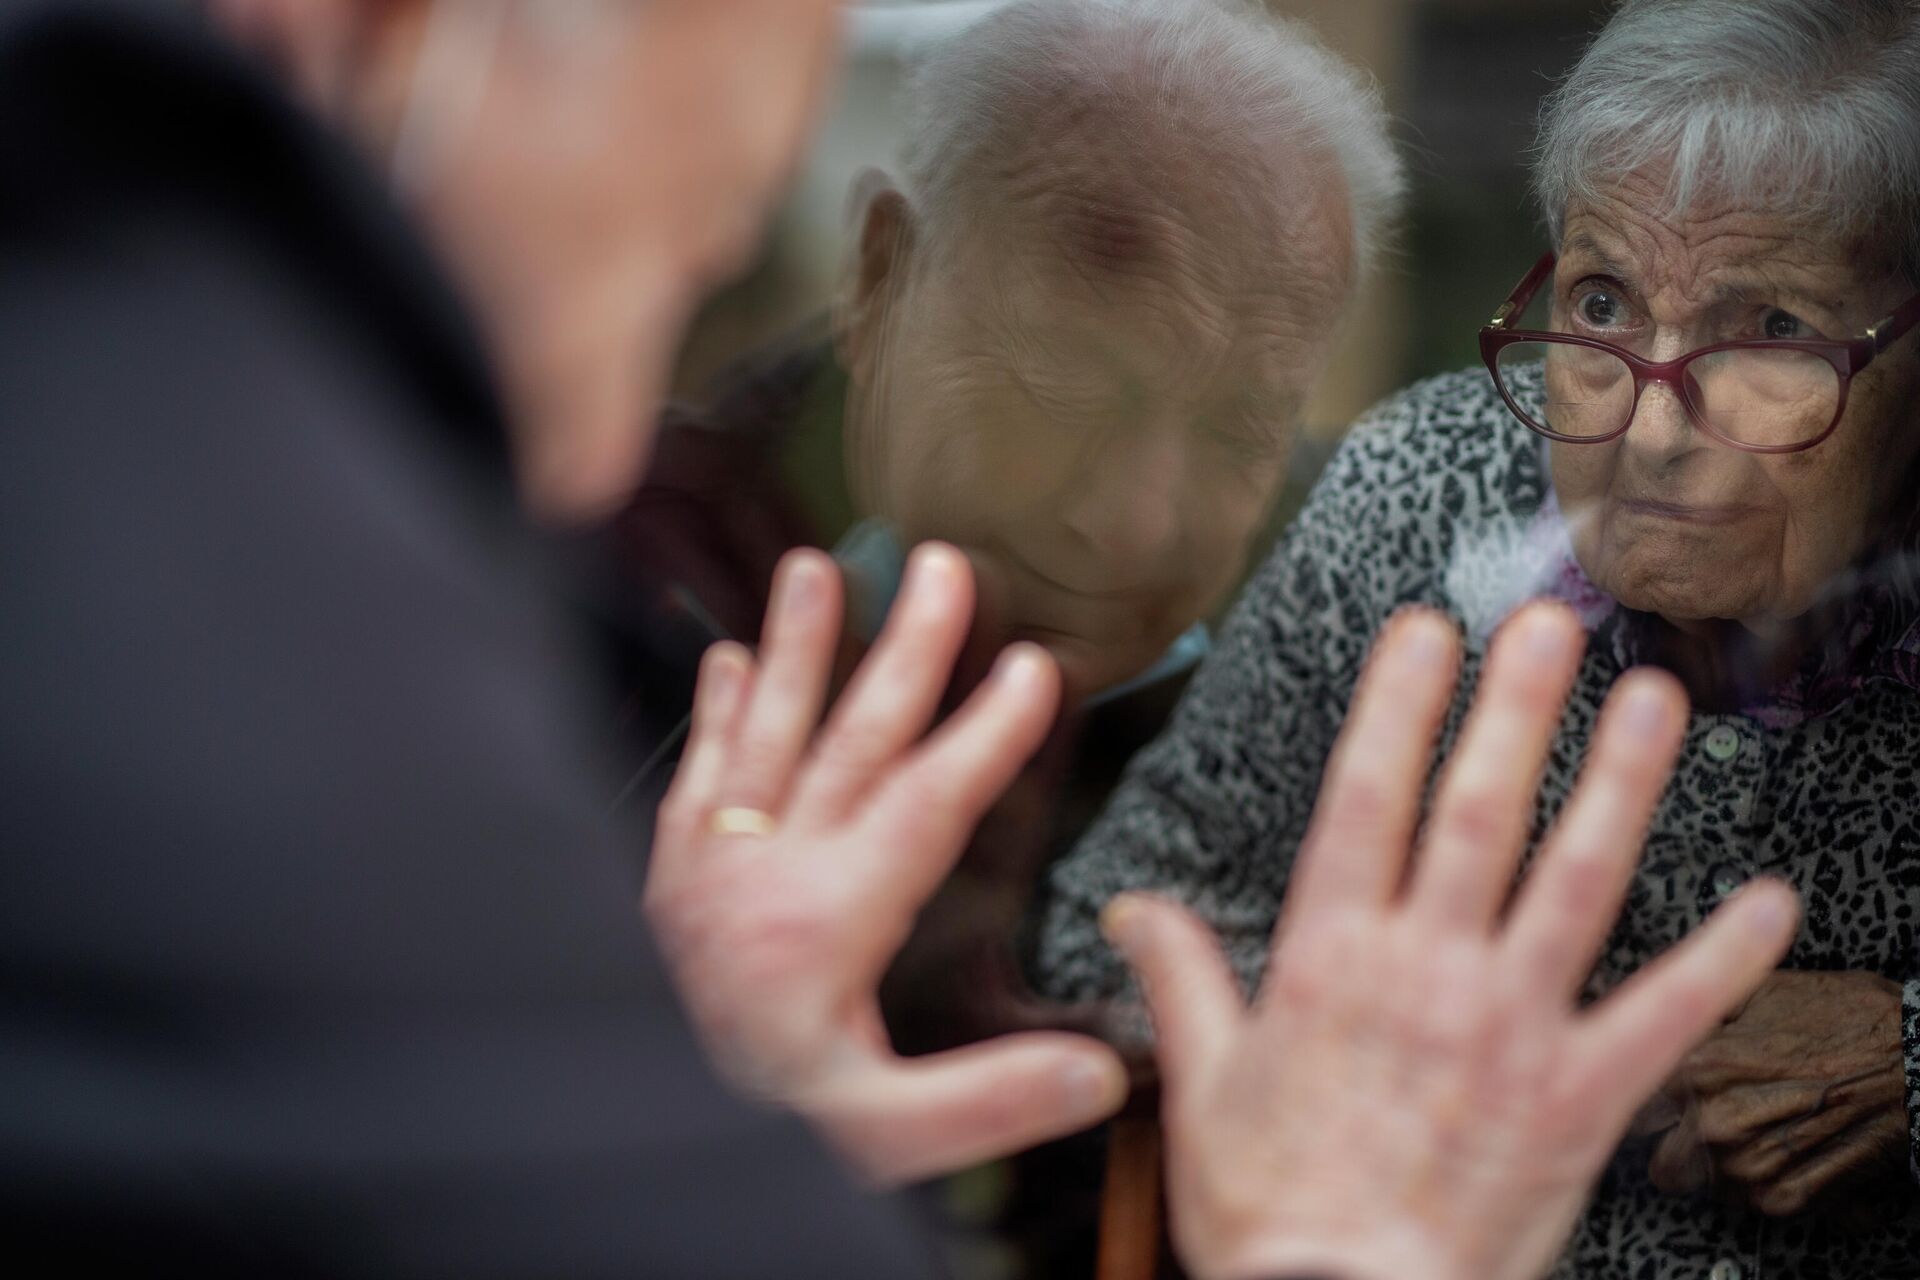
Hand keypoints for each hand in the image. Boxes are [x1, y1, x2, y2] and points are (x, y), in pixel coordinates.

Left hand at [644, 543, 1127, 1185]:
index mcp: (827, 922)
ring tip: (814, 568)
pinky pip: (695, 775)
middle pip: (850, 741)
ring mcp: (709, 867)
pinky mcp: (669, 877)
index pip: (925, 805)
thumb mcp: (878, 1137)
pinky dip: (713, 715)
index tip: (1034, 666)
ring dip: (793, 649)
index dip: (986, 733)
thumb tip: (1097, 1072)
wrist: (625, 1134)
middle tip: (940, 568)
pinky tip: (724, 660)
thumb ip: (982, 1099)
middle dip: (904, 651)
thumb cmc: (757, 1130)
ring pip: (762, 735)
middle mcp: (765, 874)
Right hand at [1101, 605, 1801, 1279]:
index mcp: (1331, 959)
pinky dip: (1726, 957)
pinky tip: (1771, 901)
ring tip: (1654, 699)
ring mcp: (1513, 1027)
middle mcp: (1428, 972)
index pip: (1368, 800)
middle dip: (1516, 706)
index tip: (1425, 632)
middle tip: (1549, 622)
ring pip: (1578, 880)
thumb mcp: (1201, 1084)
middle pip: (1480, 813)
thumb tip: (1133, 908)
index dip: (1399, 706)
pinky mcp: (1580, 1097)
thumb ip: (1180, 979)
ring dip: (1622, 782)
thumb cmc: (1270, 1207)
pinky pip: (1667, 1015)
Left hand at [1648, 968, 1908, 1222]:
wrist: (1919, 1060)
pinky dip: (1769, 1183)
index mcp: (1696, 1068)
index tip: (1666, 1100)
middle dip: (1679, 1147)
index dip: (1649, 1102)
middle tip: (1711, 1126)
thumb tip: (1657, 1008)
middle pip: (1662, 1160)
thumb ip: (1698, 1008)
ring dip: (1723, 1168)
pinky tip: (1792, 1151)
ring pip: (1705, 1187)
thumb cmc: (1848, 1019)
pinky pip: (1752, 1203)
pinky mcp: (1787, 1197)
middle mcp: (1713, 1122)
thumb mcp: (1762, 990)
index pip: (1633, 1104)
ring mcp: (1750, 1166)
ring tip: (1762, 1134)